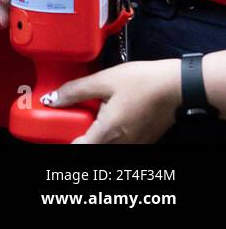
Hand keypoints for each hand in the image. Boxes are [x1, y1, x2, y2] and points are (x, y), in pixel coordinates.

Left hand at [45, 58, 180, 143]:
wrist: (178, 85)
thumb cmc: (142, 81)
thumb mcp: (104, 80)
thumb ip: (75, 91)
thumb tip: (51, 99)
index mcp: (109, 133)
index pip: (80, 148)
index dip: (67, 139)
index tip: (59, 127)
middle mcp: (123, 144)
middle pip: (93, 147)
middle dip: (80, 135)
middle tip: (73, 116)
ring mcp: (136, 145)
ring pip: (108, 146)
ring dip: (96, 135)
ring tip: (91, 113)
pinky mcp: (146, 141)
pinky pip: (122, 142)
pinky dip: (112, 134)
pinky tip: (110, 114)